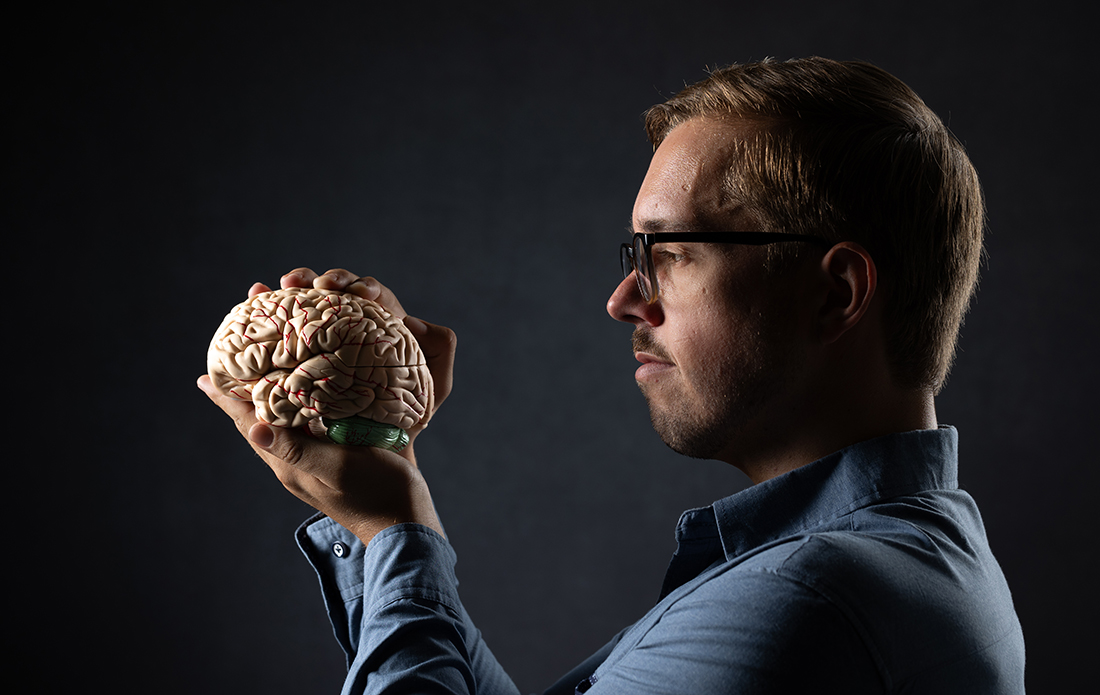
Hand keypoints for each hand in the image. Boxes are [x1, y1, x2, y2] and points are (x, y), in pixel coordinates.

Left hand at [199, 374, 444, 543]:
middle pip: (258, 424)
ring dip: (268, 401)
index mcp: (289, 465)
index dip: (227, 400)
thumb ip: (297, 450)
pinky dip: (297, 408)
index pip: (249, 425)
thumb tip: (255, 429)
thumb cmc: (377, 493)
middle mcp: (295, 464)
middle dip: (241, 396)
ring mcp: (314, 465)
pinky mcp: (335, 462)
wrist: (406, 523)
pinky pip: (305, 430)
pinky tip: (307, 395)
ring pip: (281, 427)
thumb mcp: (338, 466)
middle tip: (229, 366)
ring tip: (261, 376)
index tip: (205, 376)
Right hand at [252, 267, 456, 445]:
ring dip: (295, 286)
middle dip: (326, 280)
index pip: (373, 295)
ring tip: (283, 284)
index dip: (365, 287)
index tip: (361, 293)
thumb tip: (413, 321)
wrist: (378, 446)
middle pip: (337, 289)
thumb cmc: (408, 414)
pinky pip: (283, 323)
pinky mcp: (298, 350)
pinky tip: (255, 293)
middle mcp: (351, 325)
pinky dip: (268, 303)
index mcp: (382, 326)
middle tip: (317, 284)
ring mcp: (322, 335)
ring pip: (308, 300)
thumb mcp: (433, 386)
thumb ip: (439, 350)